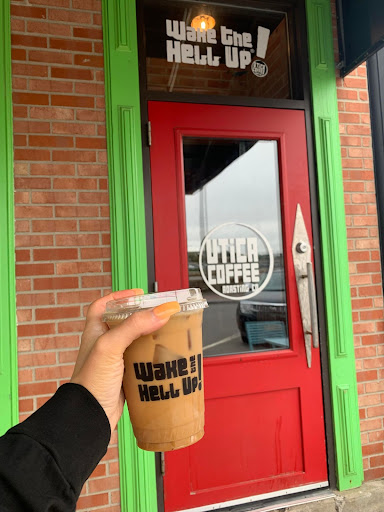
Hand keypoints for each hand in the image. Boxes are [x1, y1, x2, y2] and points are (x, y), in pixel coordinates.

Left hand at [71, 289, 179, 431]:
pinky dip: (153, 356)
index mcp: (95, 331)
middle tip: (161, 312)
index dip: (119, 296)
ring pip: (136, 341)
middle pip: (125, 321)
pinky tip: (164, 355)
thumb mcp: (110, 346)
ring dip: (151, 336)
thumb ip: (134, 326)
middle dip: (143, 316)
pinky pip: (142, 361)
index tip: (139, 294)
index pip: (103, 305)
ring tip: (168, 330)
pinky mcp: (126, 376)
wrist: (90, 417)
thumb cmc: (90, 381)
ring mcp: (116, 360)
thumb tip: (162, 311)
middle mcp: (105, 344)